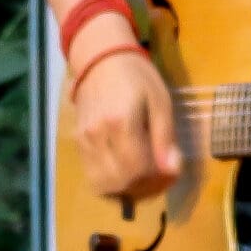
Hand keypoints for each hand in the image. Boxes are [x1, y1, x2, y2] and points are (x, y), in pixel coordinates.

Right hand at [71, 27, 180, 200]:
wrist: (101, 60)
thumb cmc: (137, 78)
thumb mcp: (160, 102)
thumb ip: (165, 138)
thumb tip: (171, 170)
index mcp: (120, 122)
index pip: (138, 169)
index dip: (158, 180)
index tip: (172, 174)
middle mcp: (97, 135)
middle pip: (121, 182)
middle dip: (146, 188)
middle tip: (162, 180)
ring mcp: (84, 140)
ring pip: (104, 185)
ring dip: (128, 190)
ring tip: (147, 179)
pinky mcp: (78, 143)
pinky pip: (93, 176)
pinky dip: (113, 183)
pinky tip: (129, 174)